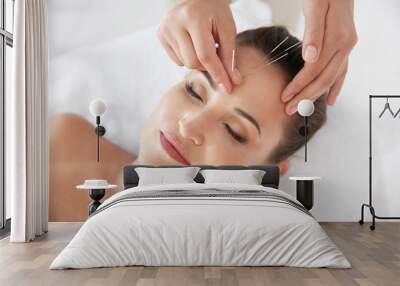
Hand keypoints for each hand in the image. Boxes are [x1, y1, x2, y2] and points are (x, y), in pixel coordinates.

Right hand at [157, 0, 241, 92]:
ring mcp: (165, 28)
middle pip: (193, 62)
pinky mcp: (160, 34)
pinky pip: (177, 60)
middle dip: (207, 65)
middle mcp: (174, 22)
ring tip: (203, 44)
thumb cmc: (216, 12)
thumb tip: (234, 82)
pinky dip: (188, 57)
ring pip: (185, 63)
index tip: (228, 87)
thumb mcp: (227, 29)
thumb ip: (230, 56)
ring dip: (198, 61)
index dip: (218, 73)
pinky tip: (192, 44)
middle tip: (216, 54)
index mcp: (193, 17)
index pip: (205, 55)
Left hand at [282, 0, 357, 114]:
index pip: (314, 69)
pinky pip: (341, 71)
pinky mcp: (345, 46)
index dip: (299, 85)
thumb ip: (314, 32)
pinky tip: (331, 99)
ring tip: (301, 108)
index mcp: (338, 37)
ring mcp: (348, 46)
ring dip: (316, 95)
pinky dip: (335, 86)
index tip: (285, 97)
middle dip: (305, 96)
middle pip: (323, 78)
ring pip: (332, 78)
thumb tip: (310, 58)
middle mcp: (346, 45)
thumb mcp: (315, 6)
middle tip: (288, 110)